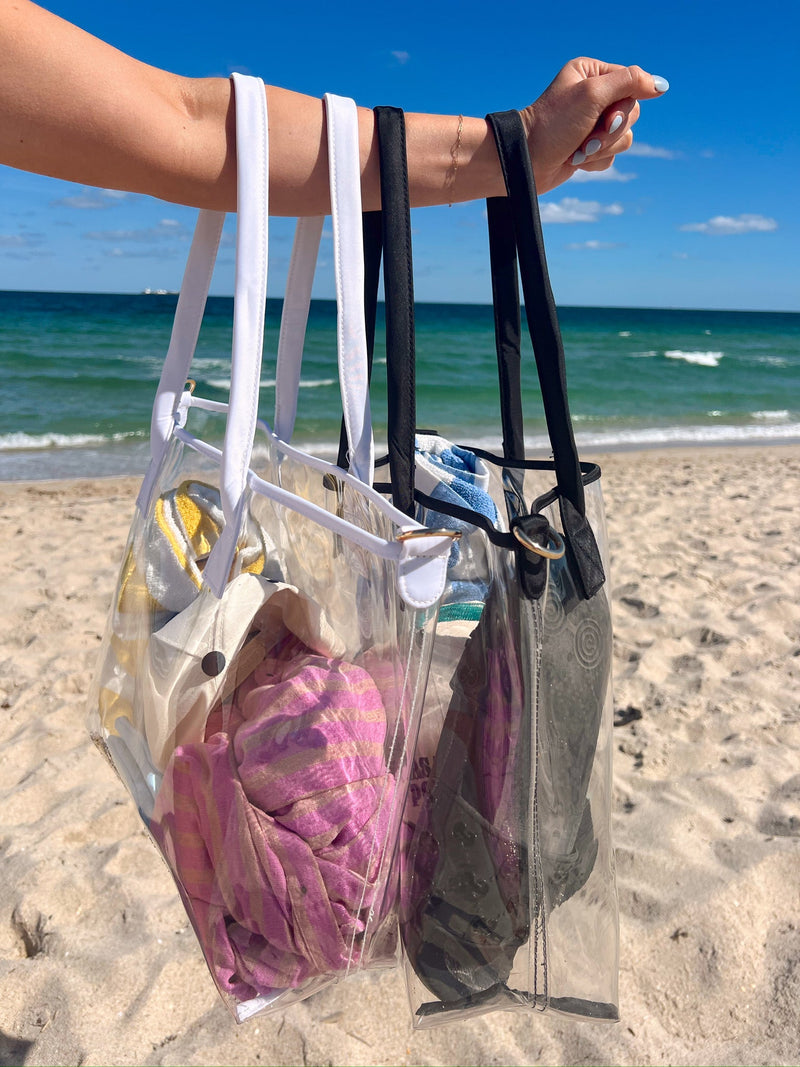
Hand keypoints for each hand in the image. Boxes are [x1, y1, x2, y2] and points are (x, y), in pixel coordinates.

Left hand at [521, 59, 668, 194]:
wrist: (527, 163)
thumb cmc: (553, 125)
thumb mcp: (592, 94)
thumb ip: (630, 83)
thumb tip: (662, 85)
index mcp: (592, 73)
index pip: (632, 84)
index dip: (622, 106)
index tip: (603, 116)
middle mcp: (594, 95)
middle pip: (631, 113)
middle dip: (611, 131)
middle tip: (587, 136)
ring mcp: (592, 123)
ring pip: (625, 137)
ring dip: (602, 148)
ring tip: (578, 150)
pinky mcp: (590, 147)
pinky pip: (612, 156)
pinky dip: (596, 161)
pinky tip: (576, 160)